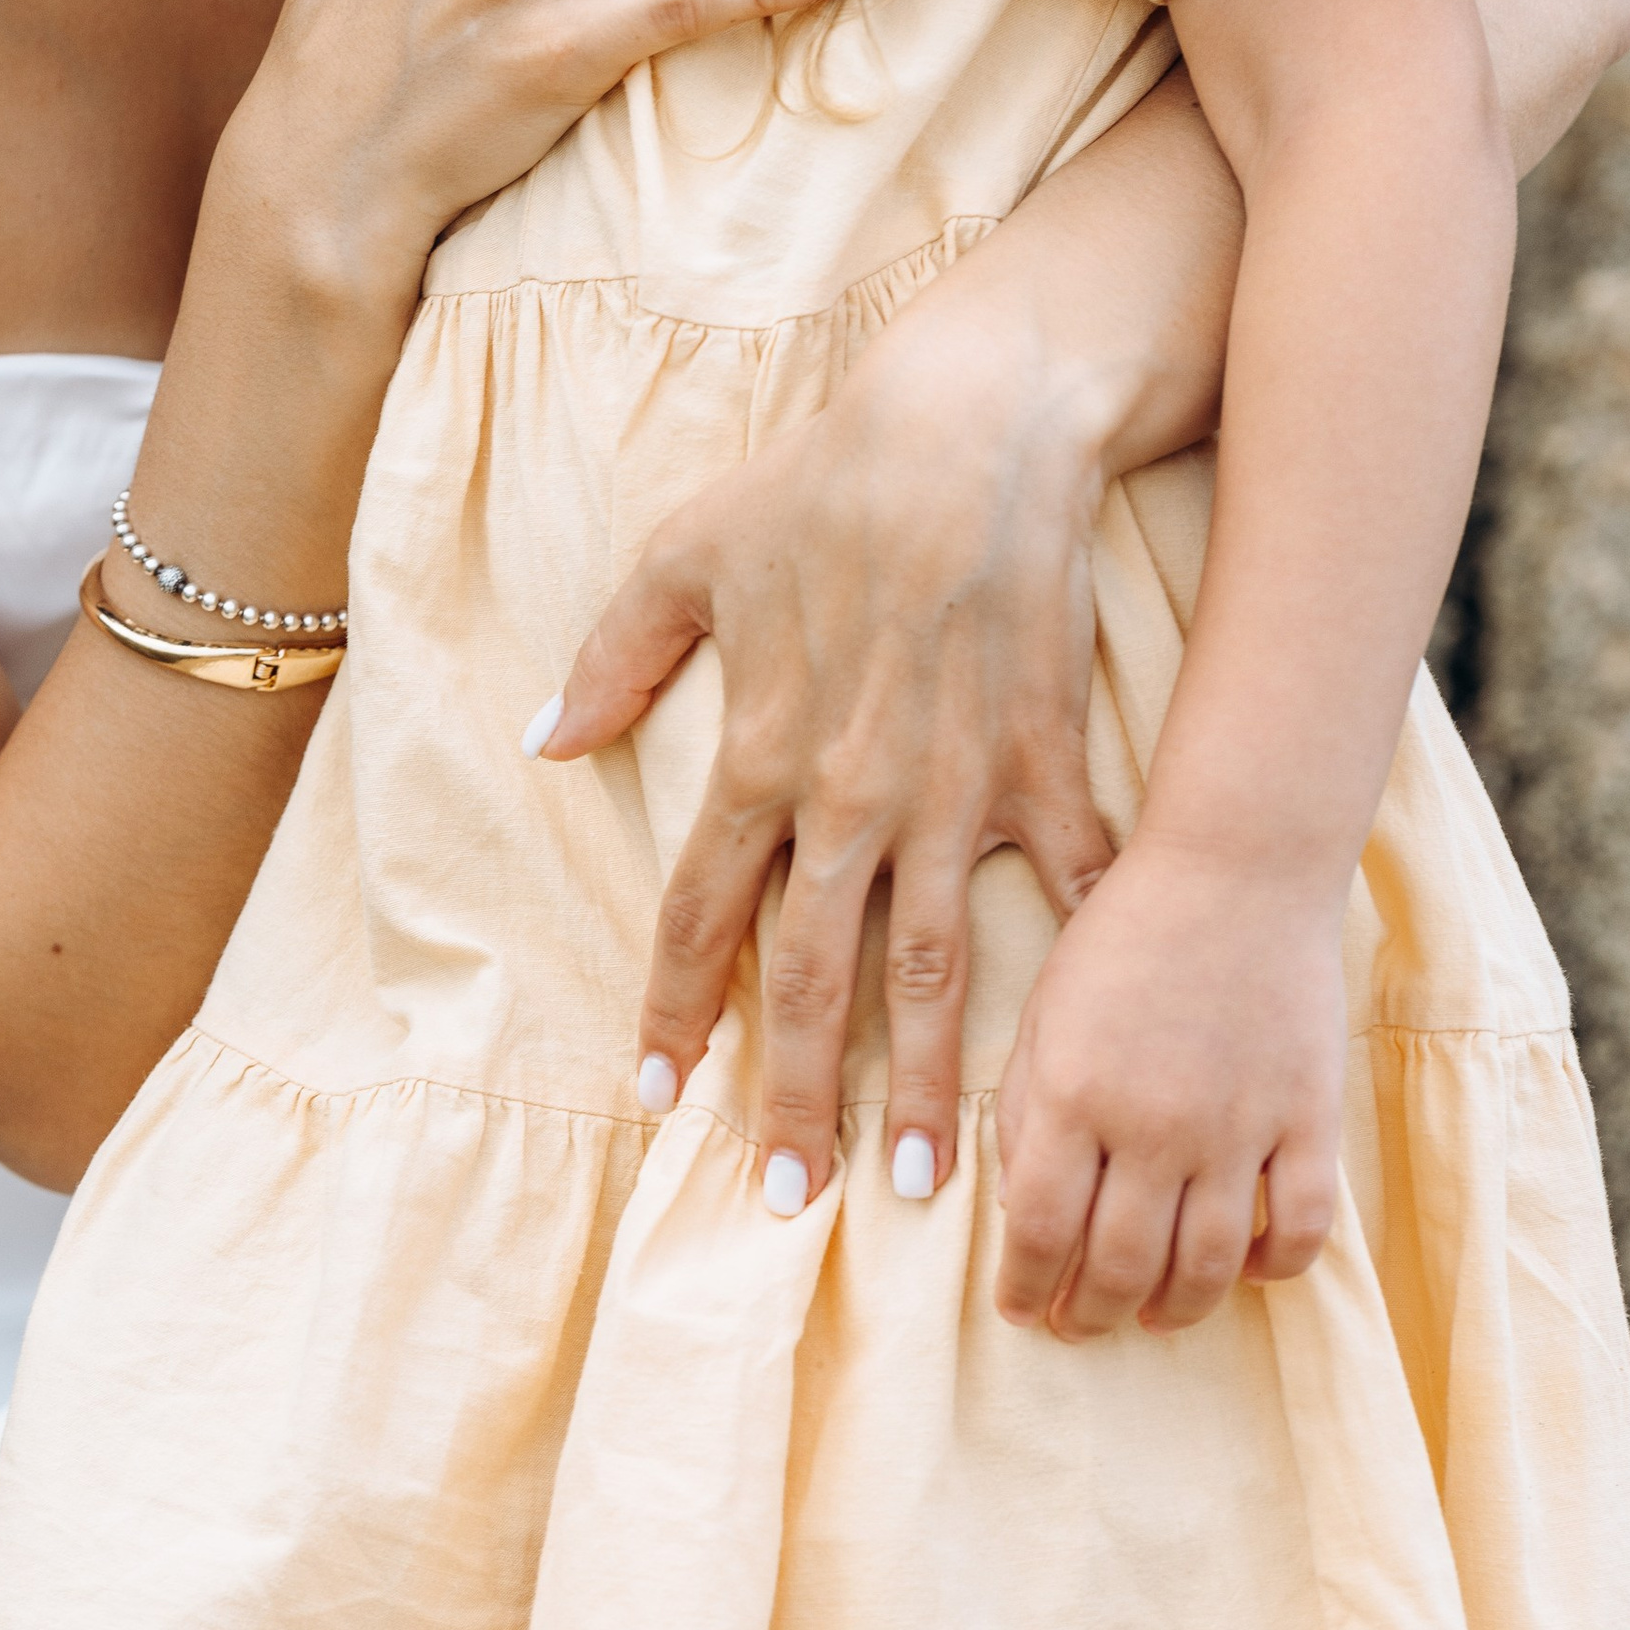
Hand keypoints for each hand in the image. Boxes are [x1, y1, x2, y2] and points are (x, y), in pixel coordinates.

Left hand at [542, 296, 1119, 1206]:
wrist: (968, 431)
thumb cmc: (821, 484)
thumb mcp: (683, 553)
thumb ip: (615, 658)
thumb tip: (547, 740)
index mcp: (759, 752)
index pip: (702, 912)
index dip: (678, 1008)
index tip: (659, 1096)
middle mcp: (848, 796)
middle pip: (812, 976)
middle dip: (794, 1097)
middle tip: (785, 1197)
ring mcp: (951, 791)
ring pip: (932, 971)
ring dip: (925, 1085)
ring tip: (921, 1184)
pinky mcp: (1042, 765)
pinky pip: (1063, 889)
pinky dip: (1077, 969)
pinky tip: (1083, 1053)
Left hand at [992, 838, 1342, 1335]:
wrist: (1235, 867)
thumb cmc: (1125, 932)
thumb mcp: (1044, 1009)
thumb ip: (1024, 1109)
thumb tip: (1020, 1209)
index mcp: (1071, 1089)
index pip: (1038, 1230)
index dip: (1023, 1288)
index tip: (1020, 1310)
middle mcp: (1151, 1122)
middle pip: (1119, 1266)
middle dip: (1090, 1314)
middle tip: (1079, 1325)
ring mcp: (1237, 1127)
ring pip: (1207, 1269)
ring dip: (1173, 1309)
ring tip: (1153, 1314)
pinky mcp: (1307, 1120)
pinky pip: (1297, 1233)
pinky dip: (1272, 1270)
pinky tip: (1245, 1271)